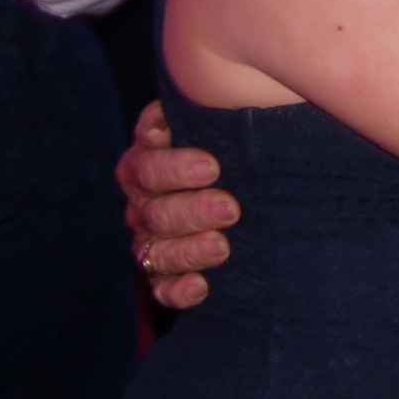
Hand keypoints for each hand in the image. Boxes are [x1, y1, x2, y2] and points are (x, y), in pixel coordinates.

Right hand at [116, 99, 239, 310]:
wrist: (256, 190)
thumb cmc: (237, 148)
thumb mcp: (225, 127)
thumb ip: (211, 115)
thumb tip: (199, 107)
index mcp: (147, 164)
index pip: (146, 166)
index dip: (173, 167)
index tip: (212, 166)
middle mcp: (143, 204)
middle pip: (153, 211)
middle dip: (191, 210)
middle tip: (229, 208)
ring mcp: (151, 241)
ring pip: (154, 251)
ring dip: (187, 250)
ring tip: (221, 247)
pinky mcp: (165, 276)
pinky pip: (160, 289)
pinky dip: (177, 290)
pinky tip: (201, 287)